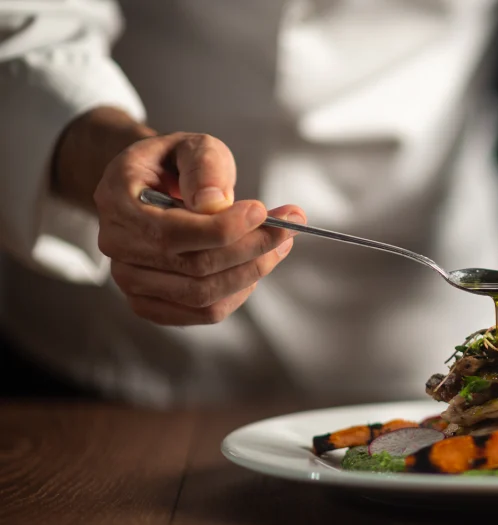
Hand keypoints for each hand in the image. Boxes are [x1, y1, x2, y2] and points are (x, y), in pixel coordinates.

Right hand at [93, 132, 304, 324]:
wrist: (153, 185)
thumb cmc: (176, 164)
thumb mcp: (192, 146)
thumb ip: (204, 167)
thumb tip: (215, 203)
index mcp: (118, 199)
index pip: (174, 232)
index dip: (226, 227)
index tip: (264, 211)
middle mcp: (116, 244)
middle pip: (195, 267)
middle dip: (252, 248)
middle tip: (289, 228)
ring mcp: (129, 279)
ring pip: (203, 294)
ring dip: (252, 271)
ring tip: (279, 245)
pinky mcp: (150, 303)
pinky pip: (203, 312)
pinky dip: (238, 293)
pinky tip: (254, 266)